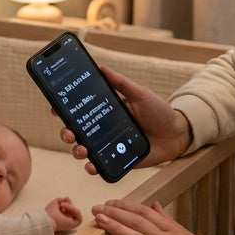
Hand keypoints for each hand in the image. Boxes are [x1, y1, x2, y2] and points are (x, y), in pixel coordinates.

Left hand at [46, 197, 82, 231]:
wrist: (48, 220)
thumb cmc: (49, 213)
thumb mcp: (54, 203)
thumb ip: (61, 200)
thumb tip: (67, 198)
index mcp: (62, 216)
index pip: (69, 209)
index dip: (68, 203)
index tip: (63, 200)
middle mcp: (67, 219)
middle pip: (73, 210)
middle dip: (70, 204)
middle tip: (63, 203)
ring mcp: (70, 222)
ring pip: (76, 213)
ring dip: (71, 207)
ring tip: (63, 205)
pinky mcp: (74, 225)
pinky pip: (79, 217)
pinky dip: (75, 211)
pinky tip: (68, 208)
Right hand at [55, 65, 193, 175]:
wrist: (178, 134)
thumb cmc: (160, 111)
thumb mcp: (141, 94)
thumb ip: (122, 84)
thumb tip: (102, 68)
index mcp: (107, 111)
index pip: (81, 110)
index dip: (65, 109)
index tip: (56, 108)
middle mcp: (105, 128)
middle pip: (77, 131)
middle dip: (67, 133)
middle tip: (69, 133)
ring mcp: (110, 145)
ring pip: (84, 149)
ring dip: (76, 150)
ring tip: (81, 149)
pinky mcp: (118, 160)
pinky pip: (100, 165)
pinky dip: (92, 167)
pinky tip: (91, 165)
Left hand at [91, 199, 234, 234]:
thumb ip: (170, 222)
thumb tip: (155, 205)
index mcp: (175, 232)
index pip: (147, 213)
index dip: (127, 206)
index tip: (111, 202)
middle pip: (139, 222)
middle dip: (116, 213)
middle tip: (98, 208)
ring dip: (116, 229)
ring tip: (100, 222)